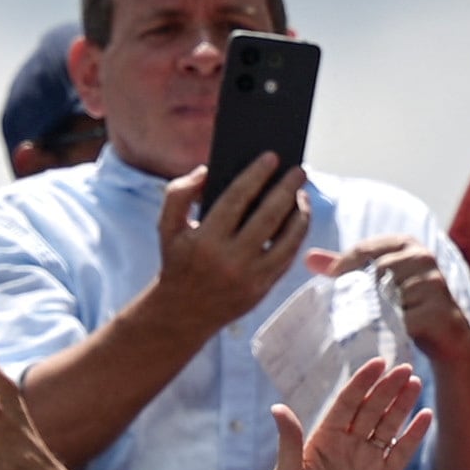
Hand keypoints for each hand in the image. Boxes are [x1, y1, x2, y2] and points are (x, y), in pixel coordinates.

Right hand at [145, 153, 308, 334]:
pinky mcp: (262, 289)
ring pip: (287, 239)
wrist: (182, 313)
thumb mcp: (167, 227)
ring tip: (302, 195)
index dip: (256, 175)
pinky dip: (297, 236)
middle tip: (299, 170)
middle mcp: (230, 259)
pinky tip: (298, 219)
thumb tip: (206, 171)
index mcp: (205, 240)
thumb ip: (178, 193)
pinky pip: (287, 257)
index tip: (272, 157)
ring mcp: (250, 277)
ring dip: (300, 213)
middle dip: (287, 189)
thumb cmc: (177, 260)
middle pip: (268, 216)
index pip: (236, 199)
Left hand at [260, 357, 430, 469]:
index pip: (347, 402)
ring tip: (415, 383)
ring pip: (388, 425)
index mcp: (324, 438)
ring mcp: (368, 460)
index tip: (378, 363)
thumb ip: (289, 443)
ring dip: (401, 404)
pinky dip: (414, 435)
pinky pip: (401, 453)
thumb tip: (277, 408)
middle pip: (371, 409)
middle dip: (387, 388)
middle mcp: (348, 444)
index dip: (362, 382)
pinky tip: (425, 416)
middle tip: (404, 368)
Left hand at [307, 231, 469, 367]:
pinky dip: (391, 332)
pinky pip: (403, 322)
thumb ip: (346, 269)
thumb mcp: (379, 281)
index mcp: (406, 243)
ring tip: (367, 327)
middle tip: (347, 313)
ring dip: (374, 316)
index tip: (332, 289)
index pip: (363, 250)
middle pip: (374, 274)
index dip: (342, 270)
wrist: (448, 335)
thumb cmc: (408, 304)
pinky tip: (385, 338)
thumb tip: (308, 258)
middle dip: (358, 296)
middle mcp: (423, 256)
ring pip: (387, 299)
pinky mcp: (439, 310)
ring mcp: (434, 282)